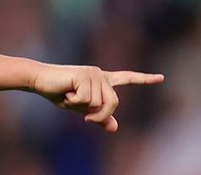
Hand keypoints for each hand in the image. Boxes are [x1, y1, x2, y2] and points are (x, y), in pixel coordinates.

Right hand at [30, 64, 163, 131]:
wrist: (38, 80)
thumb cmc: (57, 93)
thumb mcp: (80, 109)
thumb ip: (97, 116)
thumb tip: (115, 128)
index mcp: (101, 79)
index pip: (126, 78)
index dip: (144, 80)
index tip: (161, 78)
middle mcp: (100, 74)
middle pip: (113, 103)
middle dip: (98, 114)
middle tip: (83, 117)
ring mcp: (93, 73)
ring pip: (99, 103)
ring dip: (81, 107)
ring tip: (68, 97)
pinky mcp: (84, 75)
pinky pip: (87, 100)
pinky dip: (74, 102)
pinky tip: (66, 93)